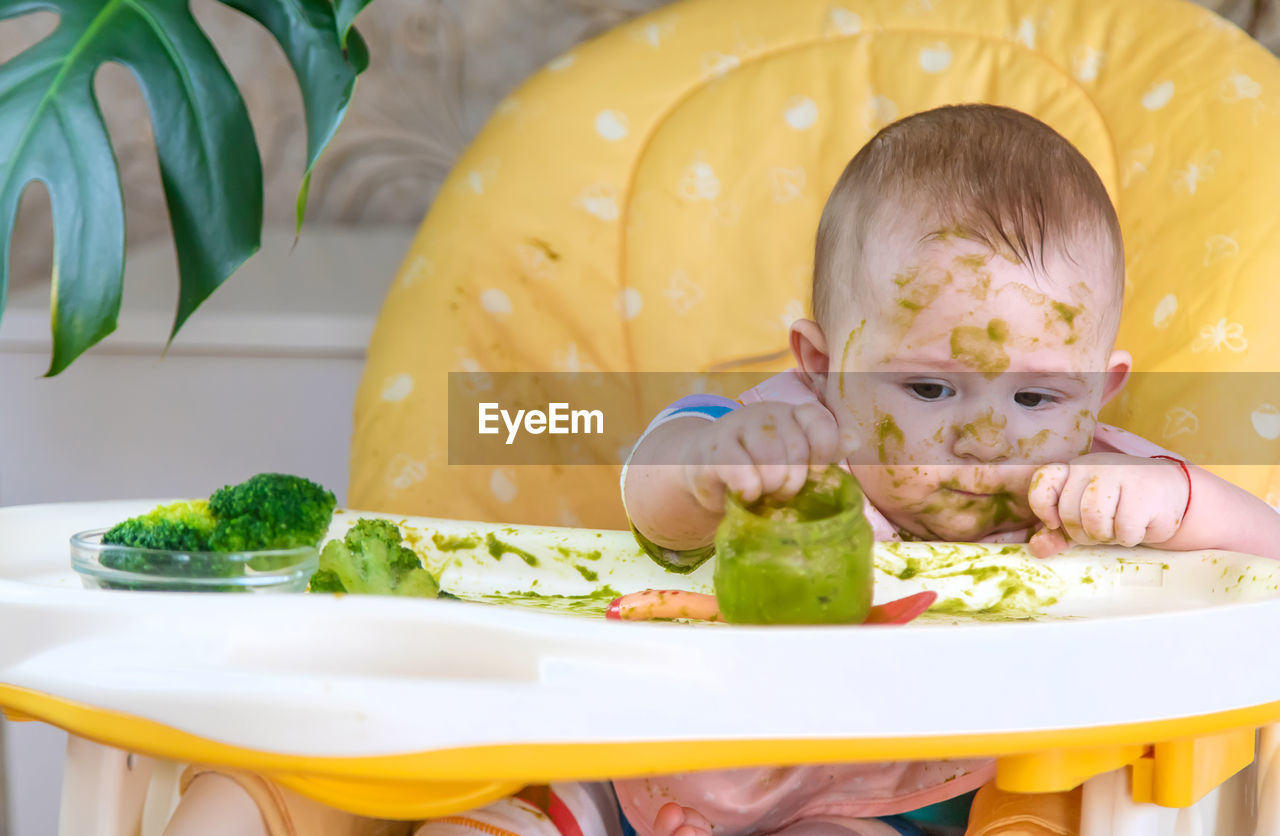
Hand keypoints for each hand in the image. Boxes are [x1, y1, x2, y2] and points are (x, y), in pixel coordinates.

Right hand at [681, 401, 841, 512]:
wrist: (705, 469)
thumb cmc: (759, 468)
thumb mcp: (794, 459)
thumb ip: (823, 450)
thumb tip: (855, 438)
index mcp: (791, 414)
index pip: (819, 420)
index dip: (823, 450)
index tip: (814, 472)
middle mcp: (766, 414)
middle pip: (797, 446)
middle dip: (795, 479)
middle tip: (783, 492)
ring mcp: (736, 427)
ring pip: (769, 456)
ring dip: (772, 484)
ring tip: (765, 494)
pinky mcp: (712, 450)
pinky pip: (738, 468)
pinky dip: (748, 488)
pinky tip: (747, 495)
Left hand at [1027, 453, 1188, 557]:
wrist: (1171, 493)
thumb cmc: (1121, 506)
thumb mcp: (1085, 518)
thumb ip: (1058, 533)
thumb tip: (1036, 549)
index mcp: (1075, 469)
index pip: (1044, 480)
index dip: (1042, 506)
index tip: (1053, 523)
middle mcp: (1094, 466)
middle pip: (1069, 512)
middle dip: (1082, 534)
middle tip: (1101, 530)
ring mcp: (1120, 475)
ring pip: (1094, 521)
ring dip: (1106, 536)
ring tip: (1118, 528)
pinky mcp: (1143, 493)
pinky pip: (1123, 530)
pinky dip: (1129, 538)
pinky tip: (1139, 526)